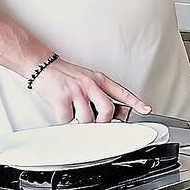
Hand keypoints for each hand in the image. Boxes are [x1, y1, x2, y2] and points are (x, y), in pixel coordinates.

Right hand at [32, 58, 151, 123]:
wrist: (43, 66)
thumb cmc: (66, 75)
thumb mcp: (88, 79)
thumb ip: (100, 93)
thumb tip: (110, 112)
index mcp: (99, 80)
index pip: (121, 92)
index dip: (135, 102)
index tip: (146, 110)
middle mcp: (90, 84)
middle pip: (107, 110)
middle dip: (103, 122)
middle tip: (96, 123)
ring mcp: (76, 91)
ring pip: (87, 118)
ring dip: (81, 122)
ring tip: (74, 113)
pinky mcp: (62, 99)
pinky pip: (67, 119)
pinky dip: (65, 120)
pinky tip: (63, 111)